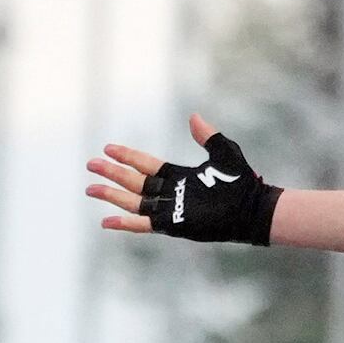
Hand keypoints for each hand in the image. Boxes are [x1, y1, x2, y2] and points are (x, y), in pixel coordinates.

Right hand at [87, 113, 282, 243]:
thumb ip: (207, 135)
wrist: (253, 209)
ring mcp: (171, 209)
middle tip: (91, 165)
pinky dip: (125, 223)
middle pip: (134, 181)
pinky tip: (106, 221)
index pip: (146, 164)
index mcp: (179, 175)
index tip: (108, 148)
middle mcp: (171, 192)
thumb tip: (194, 117)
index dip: (127, 156)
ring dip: (112, 195)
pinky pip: (144, 224)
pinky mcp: (173, 225)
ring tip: (90, 188)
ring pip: (133, 201)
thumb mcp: (224, 152)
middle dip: (112, 173)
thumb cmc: (242, 183)